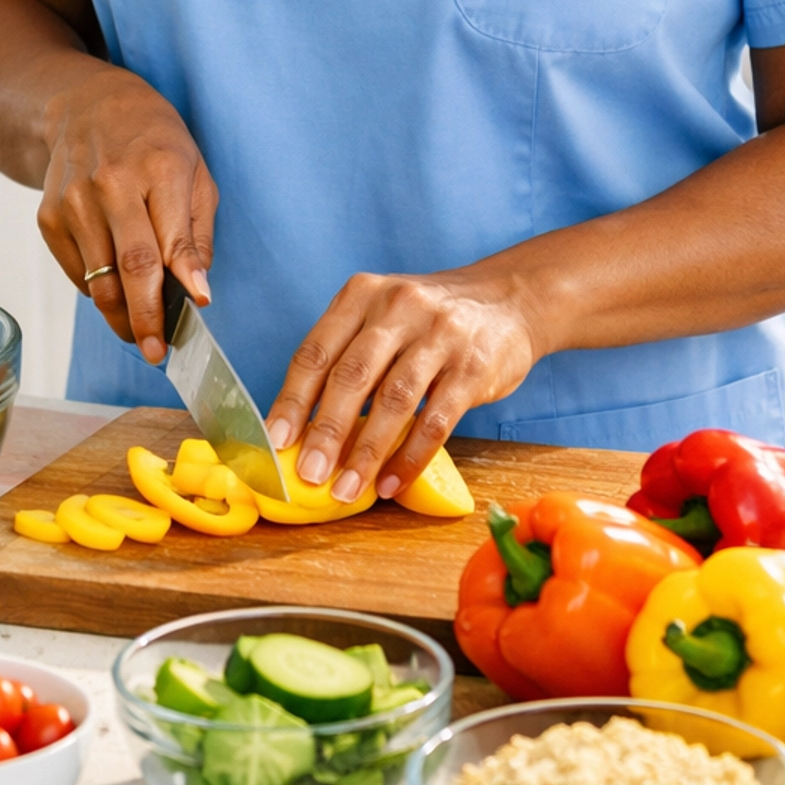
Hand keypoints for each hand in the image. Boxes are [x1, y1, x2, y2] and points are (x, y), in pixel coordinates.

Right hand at [36, 63, 217, 362]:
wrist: (84, 106)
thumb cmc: (152, 141)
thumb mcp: (194, 171)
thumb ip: (197, 233)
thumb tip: (198, 290)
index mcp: (158, 168)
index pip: (169, 239)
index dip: (182, 282)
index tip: (197, 311)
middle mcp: (110, 185)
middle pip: (130, 268)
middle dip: (146, 319)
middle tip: (158, 352)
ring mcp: (73, 202)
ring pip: (99, 280)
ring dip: (121, 316)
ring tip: (141, 334)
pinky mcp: (49, 218)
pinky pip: (78, 274)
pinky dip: (98, 291)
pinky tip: (115, 288)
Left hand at [266, 268, 542, 501]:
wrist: (508, 300)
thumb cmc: (428, 321)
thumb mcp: (383, 317)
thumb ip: (347, 358)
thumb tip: (303, 429)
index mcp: (362, 295)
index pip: (316, 351)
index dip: (293, 399)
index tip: (276, 440)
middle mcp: (398, 307)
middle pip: (352, 375)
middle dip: (326, 431)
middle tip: (308, 474)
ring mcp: (439, 334)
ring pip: (394, 400)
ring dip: (366, 452)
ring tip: (347, 489)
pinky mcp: (473, 366)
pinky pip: (436, 420)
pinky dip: (410, 457)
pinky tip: (392, 483)